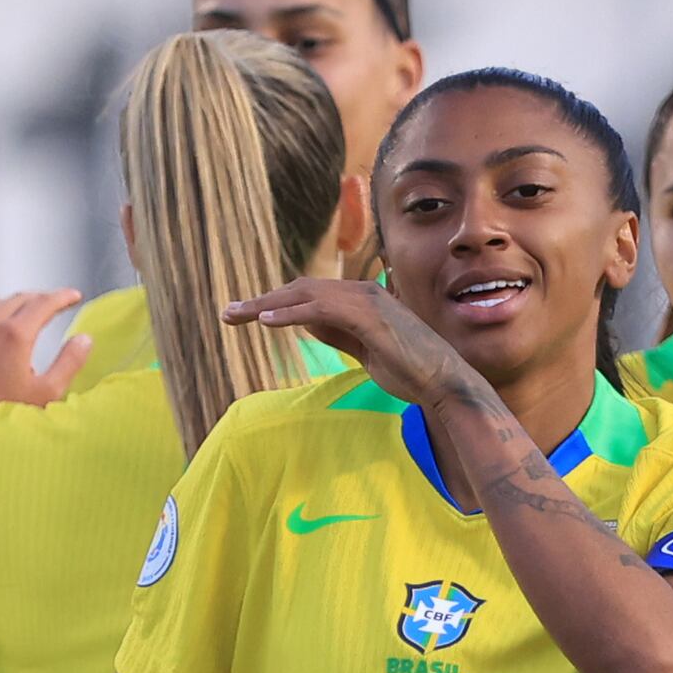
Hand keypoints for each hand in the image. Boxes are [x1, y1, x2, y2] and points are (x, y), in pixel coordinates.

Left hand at [0, 288, 90, 421]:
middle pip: (22, 298)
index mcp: (14, 335)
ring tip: (26, 317)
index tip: (73, 296)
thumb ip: (69, 363)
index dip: (63, 297)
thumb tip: (84, 340)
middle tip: (54, 307)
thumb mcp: (45, 394)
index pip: (44, 302)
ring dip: (14, 305)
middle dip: (41, 300)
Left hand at [225, 272, 462, 404]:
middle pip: (300, 290)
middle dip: (261, 301)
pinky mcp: (367, 315)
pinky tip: (264, 322)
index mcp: (361, 300)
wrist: (444, 382)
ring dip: (266, 305)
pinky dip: (289, 313)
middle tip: (228, 313)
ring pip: (304, 295)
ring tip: (235, 315)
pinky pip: (319, 309)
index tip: (246, 316)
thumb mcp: (365, 351)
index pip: (308, 296)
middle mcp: (361, 293)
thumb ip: (338, 333)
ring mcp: (365, 301)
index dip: (276, 304)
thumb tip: (307, 321)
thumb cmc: (410, 372)